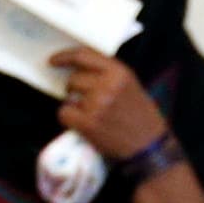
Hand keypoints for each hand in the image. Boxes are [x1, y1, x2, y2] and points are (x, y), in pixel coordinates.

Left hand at [52, 47, 170, 163]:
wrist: (150, 147)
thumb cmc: (141, 117)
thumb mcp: (130, 85)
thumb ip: (107, 74)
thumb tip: (78, 69)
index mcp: (119, 72)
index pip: (83, 55)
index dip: (64, 57)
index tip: (53, 60)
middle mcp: (108, 85)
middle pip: (74, 79)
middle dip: (74, 89)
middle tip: (86, 102)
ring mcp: (97, 104)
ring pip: (68, 98)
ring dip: (75, 106)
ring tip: (92, 116)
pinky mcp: (89, 123)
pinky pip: (64, 114)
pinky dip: (69, 119)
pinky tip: (84, 125)